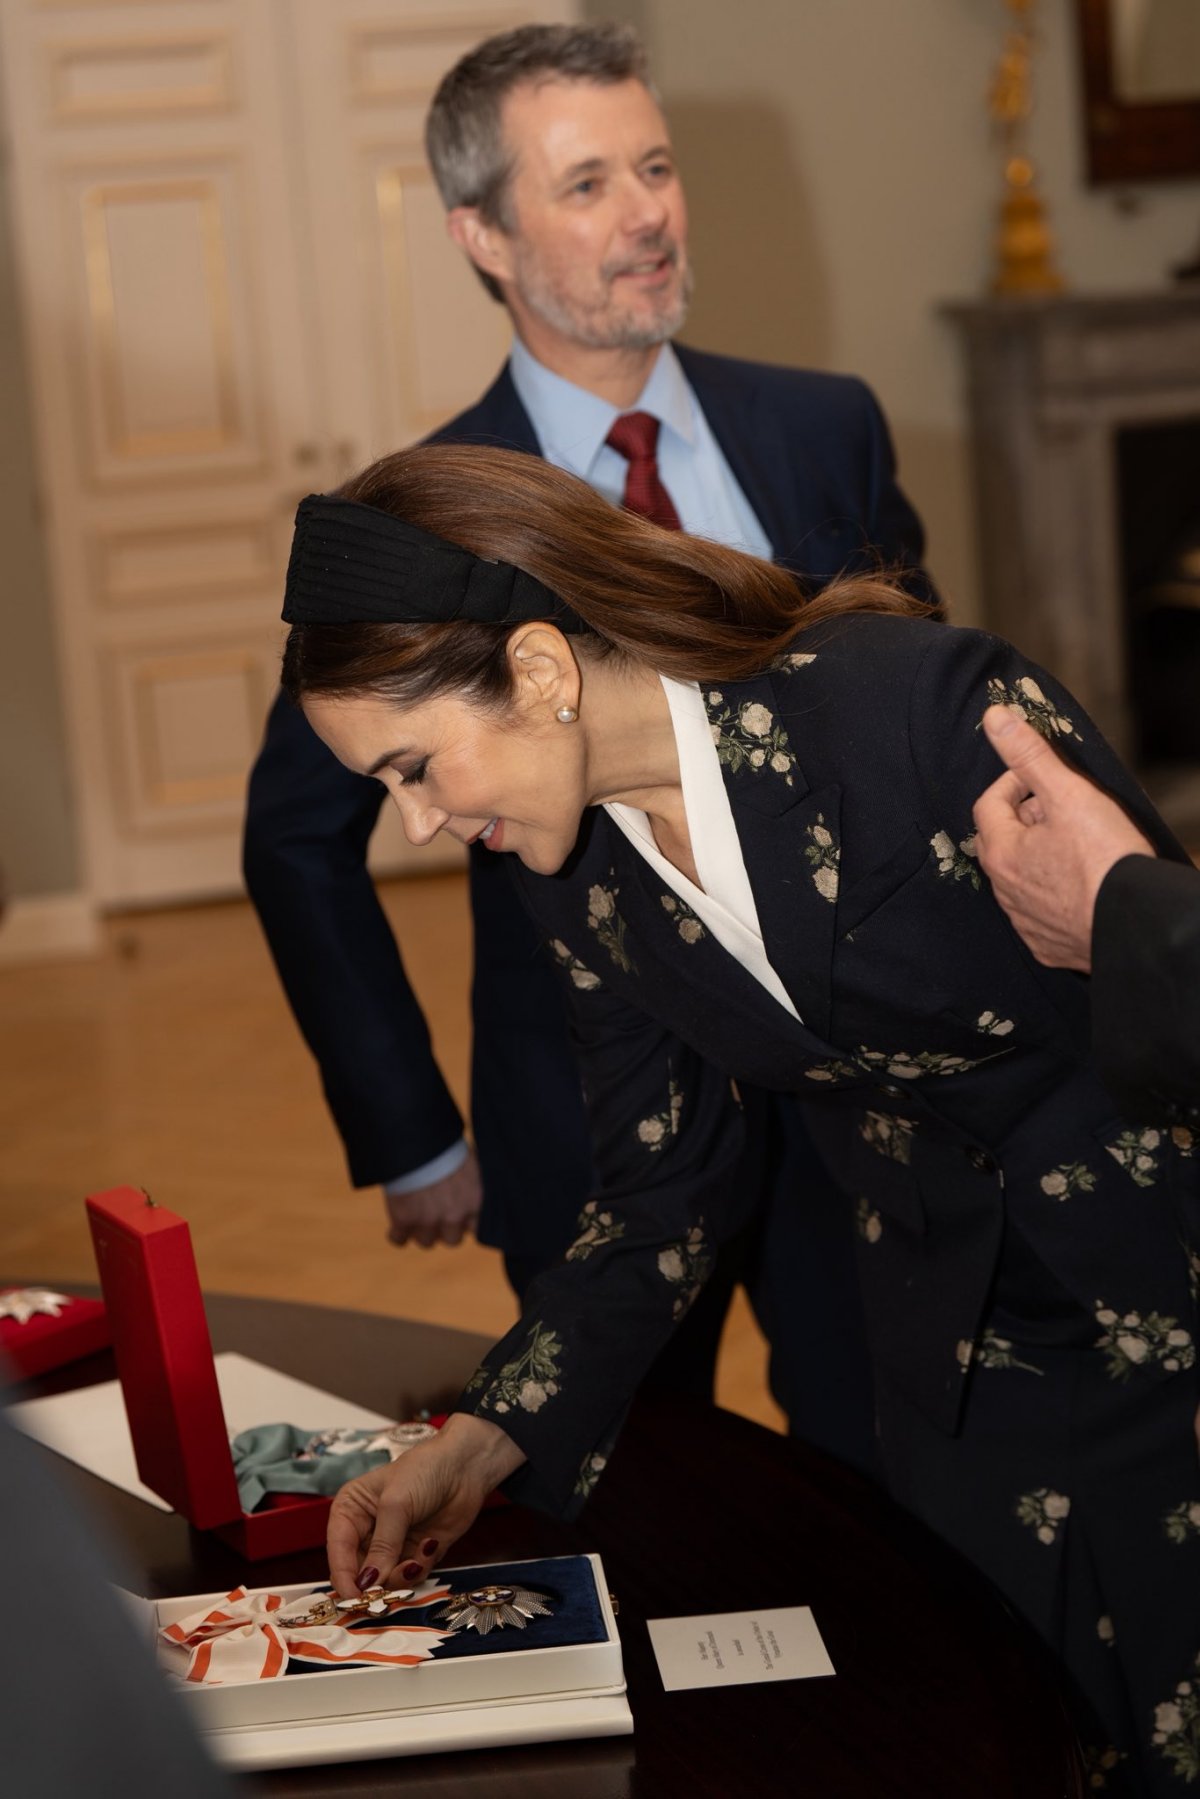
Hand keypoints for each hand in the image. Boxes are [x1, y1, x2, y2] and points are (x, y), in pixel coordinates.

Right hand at [327, 1412, 524, 1596]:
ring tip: (417, 1558)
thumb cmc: (425, 1471)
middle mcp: (367, 1530)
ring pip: (384, 1579)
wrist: (466, 1466)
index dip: (344, 1576)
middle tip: (390, 1587)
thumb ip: (382, 1546)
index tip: (354, 1598)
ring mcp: (392, 1544)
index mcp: (351, 1510)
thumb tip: (367, 1584)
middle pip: (359, 1571)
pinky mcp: (414, 1553)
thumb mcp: (397, 1504)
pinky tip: (431, 1544)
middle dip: (375, 1582)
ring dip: (400, 1575)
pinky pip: (408, 1577)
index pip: (339, 1550)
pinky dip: (419, 1569)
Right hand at [383, 1148, 482, 1247]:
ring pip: (426, 1241)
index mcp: (474, 1202)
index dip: (466, 1223)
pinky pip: (399, 1240)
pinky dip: (396, 1234)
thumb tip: (474, 1187)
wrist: (416, 1139)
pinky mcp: (403, 1220)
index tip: (460, 1216)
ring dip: (421, 1230)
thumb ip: (474, 1183)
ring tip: (415, 1214)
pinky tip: (396, 1227)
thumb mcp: (470, 1162)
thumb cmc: (445, 1145)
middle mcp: (454, 1217)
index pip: (476, 1229)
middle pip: (452, 1240)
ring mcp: (428, 1221)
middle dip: (444, 1228)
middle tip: (436, 1212)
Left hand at [972, 706, 1154, 970]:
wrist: (1136, 925)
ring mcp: (1026, 923)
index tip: (1041, 779)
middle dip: (1025, 818)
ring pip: (1020, 879)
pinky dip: (1053, 893)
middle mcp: (1005, 893)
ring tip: (1076, 843)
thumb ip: (1029, 755)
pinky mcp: (1049, 946)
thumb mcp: (1068, 794)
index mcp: (1001, 855)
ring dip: (1037, 856)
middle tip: (1061, 808)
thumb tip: (994, 718)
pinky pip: (1041, 913)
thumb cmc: (1104, 859)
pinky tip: (1080, 883)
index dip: (1013, 783)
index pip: (988, 804)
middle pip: (1001, 842)